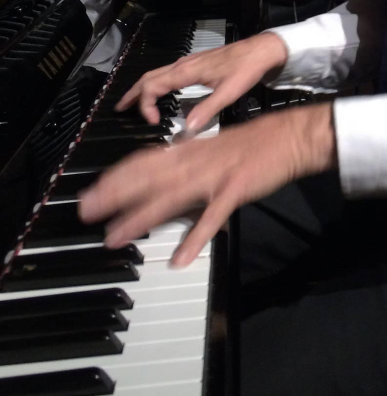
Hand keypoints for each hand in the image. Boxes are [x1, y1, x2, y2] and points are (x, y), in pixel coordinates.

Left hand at [79, 102, 336, 266]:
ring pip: (169, 198)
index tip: (94, 190)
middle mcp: (195, 161)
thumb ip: (189, 160)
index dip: (116, 176)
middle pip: (147, 179)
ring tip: (115, 238)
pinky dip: (195, 238)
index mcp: (191, 150)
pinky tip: (180, 259)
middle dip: (114, 196)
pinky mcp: (234, 191)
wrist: (290, 137)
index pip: (144, 161)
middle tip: (86, 213)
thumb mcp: (215, 147)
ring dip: (139, 218)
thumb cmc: (255, 143)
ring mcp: (214, 176)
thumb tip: (165, 173)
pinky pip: (211, 218)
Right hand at [115, 30, 287, 130]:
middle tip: (120, 109)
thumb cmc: (247, 69)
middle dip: (133, 94)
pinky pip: (168, 73)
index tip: (152, 121)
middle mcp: (183, 64)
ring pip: (157, 73)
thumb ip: (208, 110)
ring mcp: (189, 62)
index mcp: (186, 71)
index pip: (152, 86)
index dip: (145, 105)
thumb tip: (186, 129)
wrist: (262, 50)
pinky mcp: (196, 63)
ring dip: (143, 88)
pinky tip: (161, 93)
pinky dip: (157, 83)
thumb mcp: (228, 92)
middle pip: (148, 77)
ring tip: (134, 103)